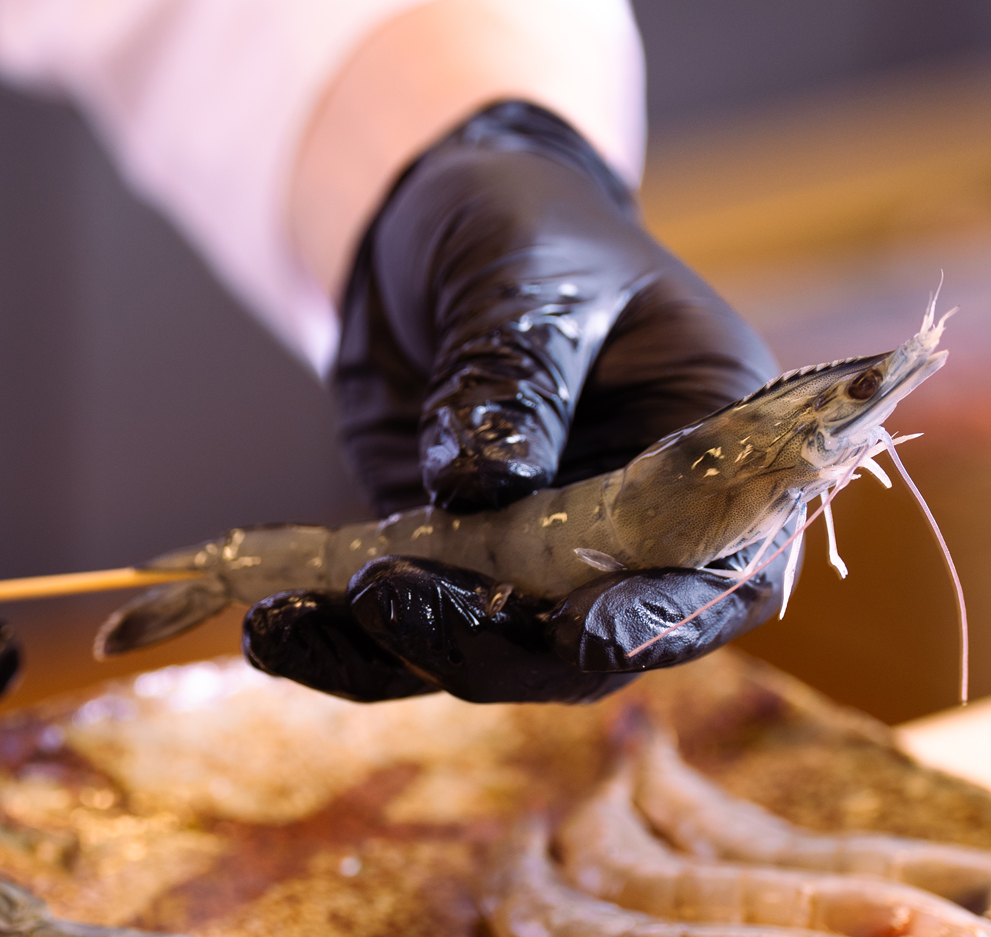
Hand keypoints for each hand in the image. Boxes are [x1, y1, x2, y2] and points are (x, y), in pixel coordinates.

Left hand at [244, 101, 783, 703]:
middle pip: (592, 644)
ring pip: (489, 656)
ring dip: (394, 655)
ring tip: (290, 620)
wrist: (434, 230)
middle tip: (385, 602)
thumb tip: (481, 486)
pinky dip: (342, 645)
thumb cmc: (522, 226)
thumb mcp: (523, 271)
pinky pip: (406, 638)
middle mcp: (641, 535)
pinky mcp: (455, 580)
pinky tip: (275, 628)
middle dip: (492, 645)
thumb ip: (513, 374)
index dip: (654, 617)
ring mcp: (544, 569)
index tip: (576, 631)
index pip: (716, 569)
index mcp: (713, 450)